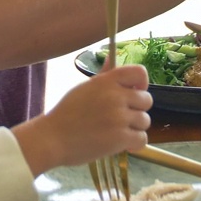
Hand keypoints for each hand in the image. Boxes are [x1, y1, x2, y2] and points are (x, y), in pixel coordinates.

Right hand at [13, 64, 151, 175]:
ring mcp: (119, 118)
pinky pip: (142, 138)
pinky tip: (122, 143)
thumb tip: (112, 58)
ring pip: (145, 121)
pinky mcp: (121, 138)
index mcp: (107, 81)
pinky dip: (134, 143)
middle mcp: (116, 96)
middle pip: (147, 100)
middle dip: (137, 109)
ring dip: (135, 128)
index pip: (139, 73)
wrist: (53, 138)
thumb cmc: (66, 113)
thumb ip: (103, 75)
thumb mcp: (84, 88)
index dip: (141, 84)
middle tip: (121, 117)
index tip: (134, 93)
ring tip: (117, 131)